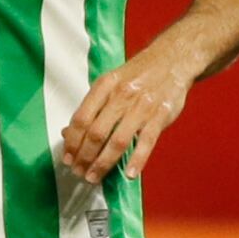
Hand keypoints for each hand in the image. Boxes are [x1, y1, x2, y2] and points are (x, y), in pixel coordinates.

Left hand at [60, 47, 192, 183]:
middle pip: (96, 132)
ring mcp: (142, 107)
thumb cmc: (136, 75)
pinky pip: (147, 142)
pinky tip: (129, 174)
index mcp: (104, 86)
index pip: (81, 118)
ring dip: (103, 163)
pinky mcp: (161, 116)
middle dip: (84, 156)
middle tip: (78, 172)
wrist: (172, 60)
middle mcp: (121, 96)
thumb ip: (91, 107)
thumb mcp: (109, 83)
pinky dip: (137, 160)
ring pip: (118, 141)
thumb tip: (68, 133)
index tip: (67, 157)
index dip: (71, 141)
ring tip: (94, 177)